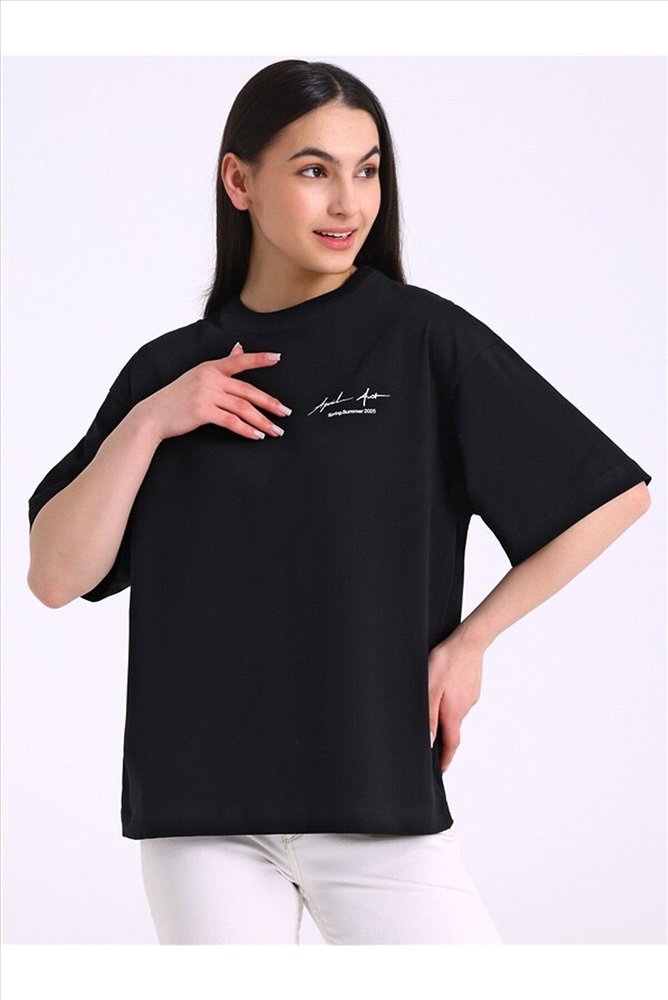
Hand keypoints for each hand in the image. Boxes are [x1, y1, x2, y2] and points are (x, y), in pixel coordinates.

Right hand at [136, 342, 291, 442]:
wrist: (153, 415)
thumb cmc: (176, 397)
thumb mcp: (198, 375)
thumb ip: (221, 364)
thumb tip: (238, 348)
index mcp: (210, 367)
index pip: (239, 361)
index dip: (259, 359)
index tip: (278, 358)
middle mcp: (210, 378)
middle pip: (247, 391)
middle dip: (269, 403)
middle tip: (286, 412)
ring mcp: (206, 394)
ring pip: (242, 408)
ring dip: (262, 421)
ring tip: (276, 431)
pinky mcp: (202, 411)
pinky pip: (231, 421)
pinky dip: (246, 430)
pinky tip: (257, 436)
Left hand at [427, 631, 483, 771]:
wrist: (469, 641)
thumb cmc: (446, 662)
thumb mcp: (430, 688)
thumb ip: (429, 716)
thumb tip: (429, 741)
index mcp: (453, 712)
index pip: (451, 744)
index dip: (446, 759)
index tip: (441, 770)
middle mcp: (464, 708)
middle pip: (452, 729)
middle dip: (442, 736)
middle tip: (430, 739)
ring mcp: (471, 697)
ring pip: (456, 712)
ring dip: (445, 714)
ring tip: (432, 705)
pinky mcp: (473, 687)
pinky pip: (461, 699)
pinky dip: (452, 701)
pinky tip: (444, 688)